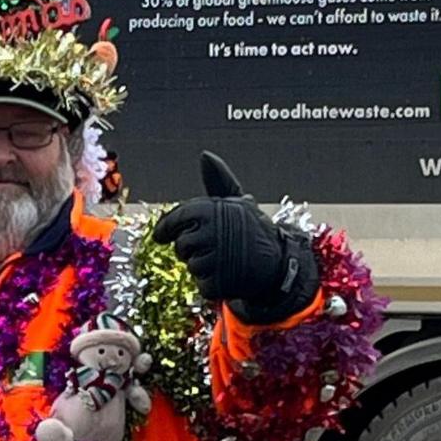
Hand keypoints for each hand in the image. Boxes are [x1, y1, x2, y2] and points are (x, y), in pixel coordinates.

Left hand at [153, 152, 318, 323]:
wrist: (280, 263)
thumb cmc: (253, 231)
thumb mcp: (237, 202)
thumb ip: (218, 180)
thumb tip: (205, 156)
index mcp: (213, 209)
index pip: (177, 218)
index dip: (166, 228)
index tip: (161, 236)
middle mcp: (213, 232)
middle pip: (181, 245)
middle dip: (192, 250)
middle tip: (214, 247)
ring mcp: (217, 258)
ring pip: (191, 266)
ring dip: (204, 267)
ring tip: (225, 260)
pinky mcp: (221, 282)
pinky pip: (202, 285)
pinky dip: (212, 284)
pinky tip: (228, 275)